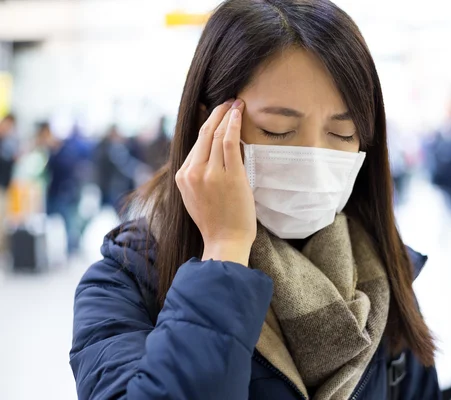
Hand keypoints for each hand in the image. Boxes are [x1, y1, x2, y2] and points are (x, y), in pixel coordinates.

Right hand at [175, 99, 255, 265]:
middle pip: (204, 134)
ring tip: (236, 104)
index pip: (195, 143)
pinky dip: (233, 124)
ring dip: (227, 115)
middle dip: (216, 113)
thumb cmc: (216, 222)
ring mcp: (210, 173)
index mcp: (182, 177)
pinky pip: (230, 142)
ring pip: (216, 135)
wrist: (225, 241)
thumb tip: (208, 155)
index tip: (216, 112)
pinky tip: (238, 113)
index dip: (207, 124)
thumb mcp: (196, 197)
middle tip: (228, 101)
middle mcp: (192, 172)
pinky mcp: (229, 175)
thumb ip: (198, 176)